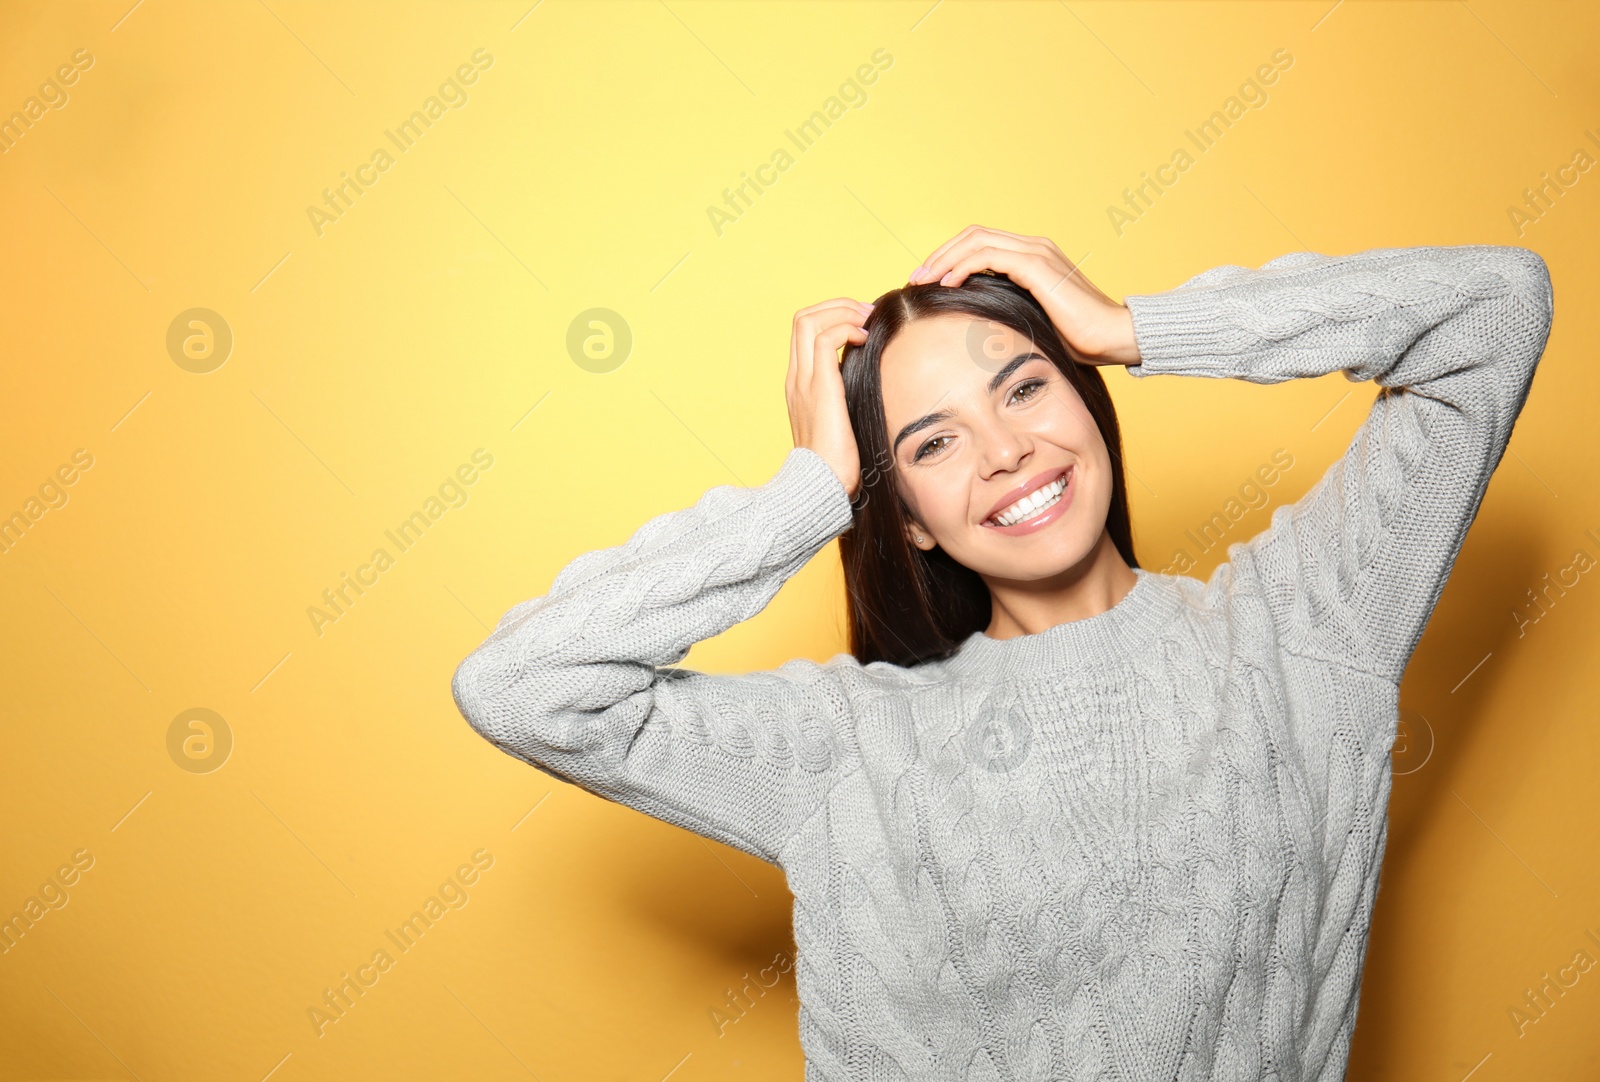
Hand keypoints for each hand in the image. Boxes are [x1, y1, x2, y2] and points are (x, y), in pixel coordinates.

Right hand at [786, 297, 870, 498]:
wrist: (820, 487)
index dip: (832, 316)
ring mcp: (804, 381)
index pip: (804, 331)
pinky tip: (865, 339)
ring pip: (810, 320)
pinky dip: (845, 328)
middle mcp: (796, 378)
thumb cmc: (836, 463)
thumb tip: (874, 386)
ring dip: (842, 311)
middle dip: (837, 306)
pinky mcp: (819, 388)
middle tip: (866, 314)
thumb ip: (848, 400)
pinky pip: (825, 338)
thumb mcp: (843, 423)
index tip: (861, 323)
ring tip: (866, 321)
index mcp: (800, 384)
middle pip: (802, 317)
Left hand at [909, 226, 1140, 365]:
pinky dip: (961, 266)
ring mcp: (1036, 252)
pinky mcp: (1037, 265)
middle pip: (973, 235)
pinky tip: (945, 285)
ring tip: (923, 280)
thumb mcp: (1034, 321)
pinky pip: (987, 256)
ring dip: (944, 258)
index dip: (950, 257)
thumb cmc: (1080, 339)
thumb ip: (1009, 310)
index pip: (981, 243)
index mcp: (1034, 256)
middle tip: (915, 278)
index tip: (927, 281)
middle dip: (940, 254)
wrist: (1114, 338)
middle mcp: (1034, 246)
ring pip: (976, 240)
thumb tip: (974, 322)